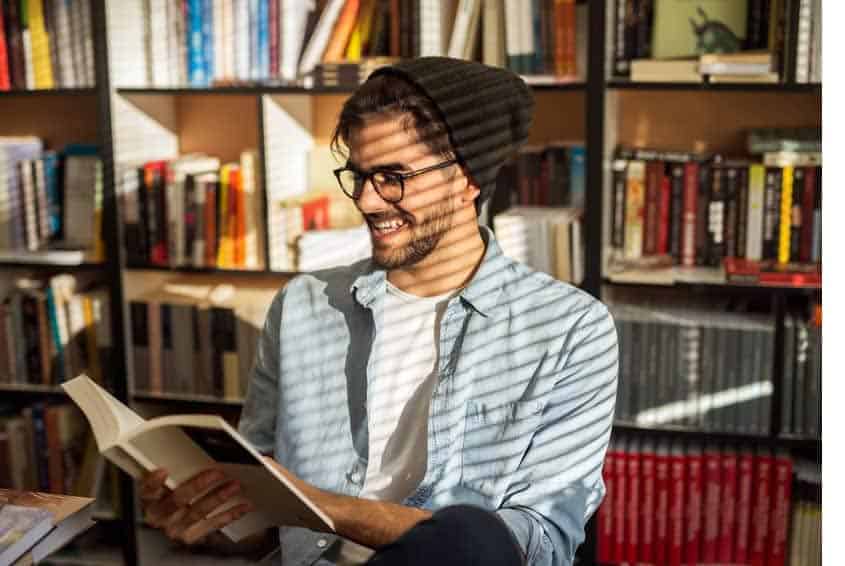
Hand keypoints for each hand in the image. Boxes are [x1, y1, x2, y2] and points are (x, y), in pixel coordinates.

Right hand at [139, 468, 253, 544]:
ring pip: (197, 512)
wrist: (171, 522)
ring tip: (234, 485)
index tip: (163, 471)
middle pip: (177, 500)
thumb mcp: (168, 480)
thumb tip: (193, 446)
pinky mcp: (189, 536)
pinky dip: (230, 515)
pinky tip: (243, 506)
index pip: (147, 489)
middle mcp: (159, 516)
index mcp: (150, 498)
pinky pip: (211, 525)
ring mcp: (174, 528)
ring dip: (219, 497)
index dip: (153, 482)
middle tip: (217, 473)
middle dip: (198, 485)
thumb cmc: (171, 492)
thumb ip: (175, 467)